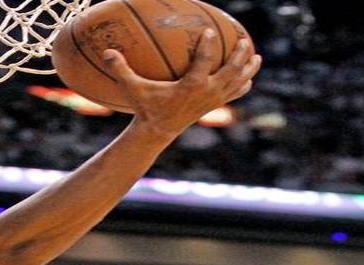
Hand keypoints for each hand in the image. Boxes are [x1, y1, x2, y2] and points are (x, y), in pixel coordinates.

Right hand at [105, 30, 260, 137]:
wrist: (157, 132)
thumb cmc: (145, 108)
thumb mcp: (133, 89)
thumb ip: (122, 70)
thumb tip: (107, 52)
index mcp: (190, 86)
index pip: (204, 62)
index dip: (208, 45)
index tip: (209, 32)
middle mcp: (206, 93)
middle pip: (231, 71)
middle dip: (240, 55)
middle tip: (244, 41)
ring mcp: (213, 100)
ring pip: (238, 82)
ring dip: (248, 69)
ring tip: (256, 56)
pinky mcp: (214, 106)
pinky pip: (234, 93)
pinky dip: (243, 85)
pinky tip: (248, 77)